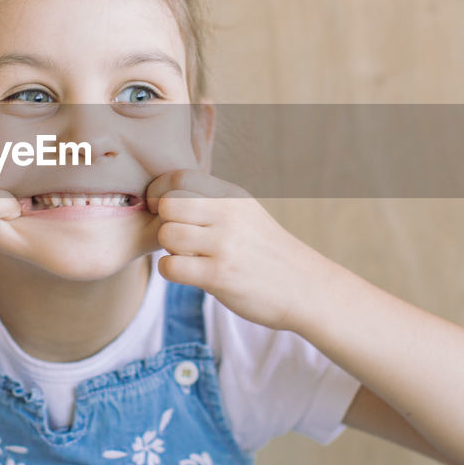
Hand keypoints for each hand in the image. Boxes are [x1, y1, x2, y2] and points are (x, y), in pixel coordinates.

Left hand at [146, 170, 329, 332]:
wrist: (304, 287)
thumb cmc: (265, 251)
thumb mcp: (245, 213)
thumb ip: (210, 201)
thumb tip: (164, 194)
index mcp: (232, 196)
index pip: (179, 177)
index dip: (159, 192)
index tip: (161, 208)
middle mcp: (229, 215)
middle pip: (169, 204)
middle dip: (162, 221)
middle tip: (174, 235)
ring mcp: (225, 245)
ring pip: (167, 235)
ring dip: (168, 249)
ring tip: (186, 256)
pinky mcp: (220, 276)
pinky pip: (171, 267)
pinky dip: (169, 271)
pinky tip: (186, 273)